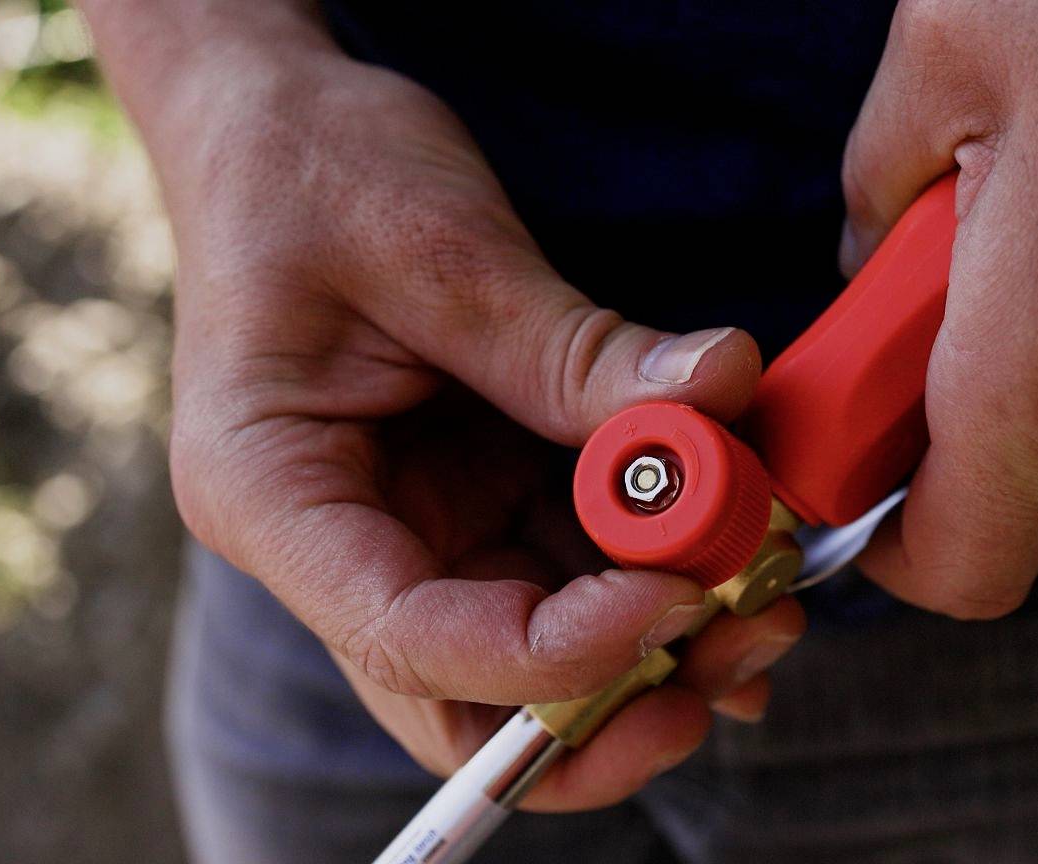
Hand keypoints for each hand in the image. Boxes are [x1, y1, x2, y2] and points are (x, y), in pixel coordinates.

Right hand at [81, 3, 804, 809]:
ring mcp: (414, 530)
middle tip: (728, 659)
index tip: (677, 599)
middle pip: (466, 700)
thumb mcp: (443, 251)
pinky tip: (739, 579)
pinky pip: (572, 576)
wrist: (282, 130)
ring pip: (535, 660)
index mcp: (276, 496)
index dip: (552, 655)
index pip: (407, 639)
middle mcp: (342, 544)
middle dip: (604, 711)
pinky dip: (655, 588)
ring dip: (652, 654)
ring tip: (761, 601)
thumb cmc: (314, 173)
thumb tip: (721, 394)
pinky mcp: (475, 501)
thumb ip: (572, 349)